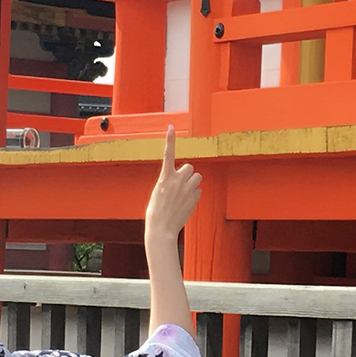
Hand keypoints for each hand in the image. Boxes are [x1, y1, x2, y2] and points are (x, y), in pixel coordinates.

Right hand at [143, 126, 201, 252]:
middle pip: (189, 167)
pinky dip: (194, 195)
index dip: (170, 140)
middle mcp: (177, 180)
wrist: (161, 229)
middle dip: (187, 174)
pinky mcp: (195, 197)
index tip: (170, 127)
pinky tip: (186, 204)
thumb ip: (169, 183)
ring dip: (192, 183)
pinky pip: (198, 191)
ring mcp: (187, 189)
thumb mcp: (159, 192)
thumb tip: (182, 180)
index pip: (168, 154)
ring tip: (183, 195)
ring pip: (197, 177)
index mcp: (164, 177)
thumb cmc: (156, 212)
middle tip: (180, 186)